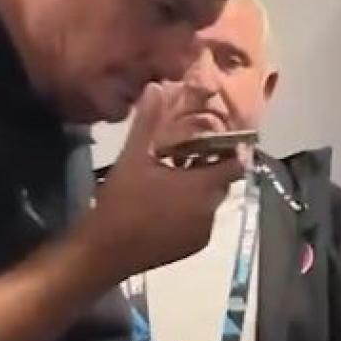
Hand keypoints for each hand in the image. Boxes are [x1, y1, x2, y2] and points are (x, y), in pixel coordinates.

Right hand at [81, 84, 244, 279]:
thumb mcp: (133, 157)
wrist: (104, 253)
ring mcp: (203, 232)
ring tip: (173, 175)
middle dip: (209, 166)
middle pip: (223, 181)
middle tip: (185, 152)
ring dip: (199, 188)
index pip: (236, 164)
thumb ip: (148, 122)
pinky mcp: (192, 247)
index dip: (229, 149)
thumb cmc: (121, 202)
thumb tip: (157, 86)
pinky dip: (192, 209)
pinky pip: (201, 220)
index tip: (213, 137)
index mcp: (202, 187)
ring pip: (211, 201)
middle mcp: (210, 210)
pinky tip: (167, 202)